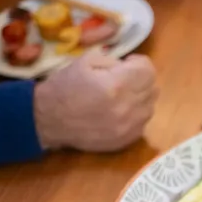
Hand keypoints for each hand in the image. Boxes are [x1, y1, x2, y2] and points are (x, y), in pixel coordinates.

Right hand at [34, 51, 157, 151]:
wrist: (48, 119)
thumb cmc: (64, 87)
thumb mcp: (85, 61)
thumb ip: (113, 61)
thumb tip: (130, 67)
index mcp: (116, 84)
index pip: (148, 71)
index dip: (139, 63)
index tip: (128, 64)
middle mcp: (127, 107)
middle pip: (153, 88)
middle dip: (141, 80)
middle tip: (125, 79)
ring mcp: (129, 127)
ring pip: (151, 107)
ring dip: (140, 98)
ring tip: (122, 96)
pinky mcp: (126, 140)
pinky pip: (143, 124)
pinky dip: (136, 115)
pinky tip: (119, 112)